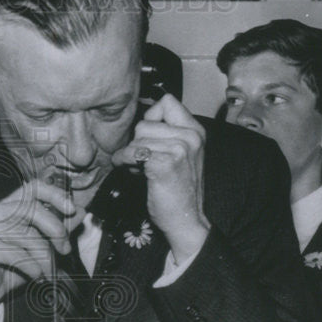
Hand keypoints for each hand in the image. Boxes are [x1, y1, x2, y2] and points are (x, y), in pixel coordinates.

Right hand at [0, 180, 84, 321]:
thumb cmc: (8, 268)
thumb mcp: (38, 246)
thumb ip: (56, 228)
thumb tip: (79, 212)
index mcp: (6, 206)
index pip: (33, 188)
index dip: (55, 195)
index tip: (72, 209)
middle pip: (32, 209)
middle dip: (56, 229)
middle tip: (65, 249)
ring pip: (27, 236)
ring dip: (45, 257)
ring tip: (49, 271)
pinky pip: (17, 255)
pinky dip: (32, 268)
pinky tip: (36, 275)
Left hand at [112, 93, 210, 262]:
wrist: (185, 220)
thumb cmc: (178, 190)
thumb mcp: (181, 155)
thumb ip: (167, 135)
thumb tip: (137, 123)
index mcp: (196, 131)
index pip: (167, 101)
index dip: (151, 117)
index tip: (149, 137)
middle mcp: (191, 136)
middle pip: (145, 122)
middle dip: (137, 141)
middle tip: (142, 160)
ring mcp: (180, 149)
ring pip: (137, 137)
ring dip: (130, 154)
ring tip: (140, 169)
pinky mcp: (164, 164)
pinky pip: (132, 152)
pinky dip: (125, 162)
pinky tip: (132, 173)